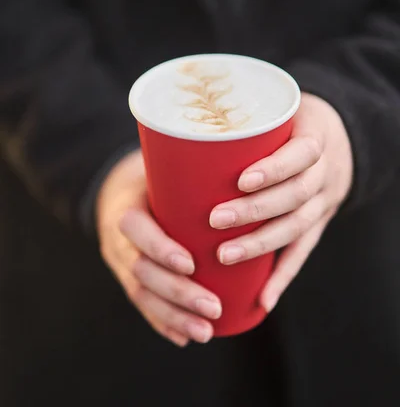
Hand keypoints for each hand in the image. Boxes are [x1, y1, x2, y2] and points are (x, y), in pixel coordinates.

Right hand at [97, 150, 221, 346]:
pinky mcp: (130, 277)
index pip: (136, 229)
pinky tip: (185, 338)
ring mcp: (122, 261)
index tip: (192, 263)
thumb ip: (196, 167)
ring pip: (141, 294)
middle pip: (140, 271)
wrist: (119, 191)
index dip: (160, 248)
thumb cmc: (155, 176)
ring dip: (174, 316)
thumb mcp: (166, 165)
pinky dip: (163, 322)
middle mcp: (120, 238)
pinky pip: (142, 304)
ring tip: (206, 332)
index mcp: (128, 206)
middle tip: (214, 308)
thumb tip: (247, 151)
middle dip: (177, 293)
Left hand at [209, 93, 352, 312]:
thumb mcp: (280, 111)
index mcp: (315, 136)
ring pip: (298, 227)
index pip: (302, 153)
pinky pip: (303, 253)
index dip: (275, 169)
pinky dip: (283, 277)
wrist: (340, 141)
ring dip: (262, 245)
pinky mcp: (318, 224)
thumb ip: (244, 122)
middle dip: (256, 210)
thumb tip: (177, 128)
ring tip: (226, 255)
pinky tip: (263, 299)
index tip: (241, 180)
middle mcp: (324, 173)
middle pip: (296, 195)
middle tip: (215, 219)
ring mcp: (323, 201)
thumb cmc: (291, 124)